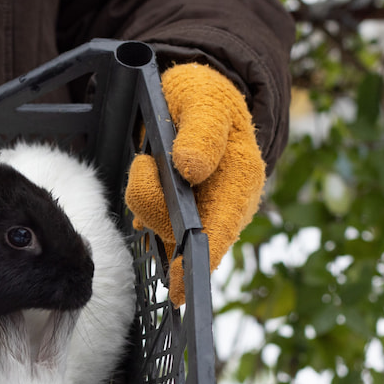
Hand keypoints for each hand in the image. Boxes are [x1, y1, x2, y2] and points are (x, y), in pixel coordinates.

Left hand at [124, 62, 265, 306]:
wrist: (197, 99)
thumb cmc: (204, 98)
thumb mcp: (204, 101)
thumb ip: (202, 132)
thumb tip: (191, 168)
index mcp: (241, 179)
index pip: (221, 228)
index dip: (200, 258)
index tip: (180, 284)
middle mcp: (225, 204)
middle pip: (178, 231)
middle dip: (151, 203)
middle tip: (147, 161)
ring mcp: (202, 212)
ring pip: (158, 226)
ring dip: (144, 196)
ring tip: (151, 160)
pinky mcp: (180, 214)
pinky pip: (152, 222)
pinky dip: (142, 204)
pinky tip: (147, 178)